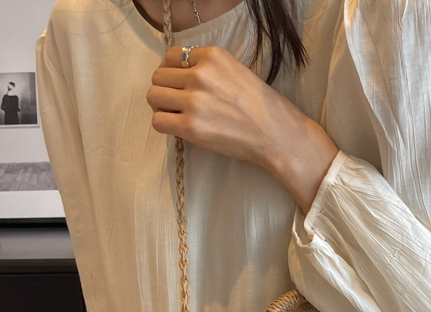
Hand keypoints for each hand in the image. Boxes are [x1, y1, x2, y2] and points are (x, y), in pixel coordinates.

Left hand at [146, 46, 337, 212]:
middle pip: (159, 76)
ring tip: (176, 116)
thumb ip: (210, 70)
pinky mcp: (191, 127)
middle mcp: (200, 75)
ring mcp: (194, 101)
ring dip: (161, 107)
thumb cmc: (262, 108)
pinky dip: (164, 124)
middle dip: (164, 90)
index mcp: (213, 57)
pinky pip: (158, 121)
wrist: (276, 135)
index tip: (179, 85)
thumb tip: (182, 79)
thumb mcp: (236, 72)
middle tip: (177, 104)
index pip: (172, 56)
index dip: (172, 72)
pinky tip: (179, 129)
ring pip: (154, 97)